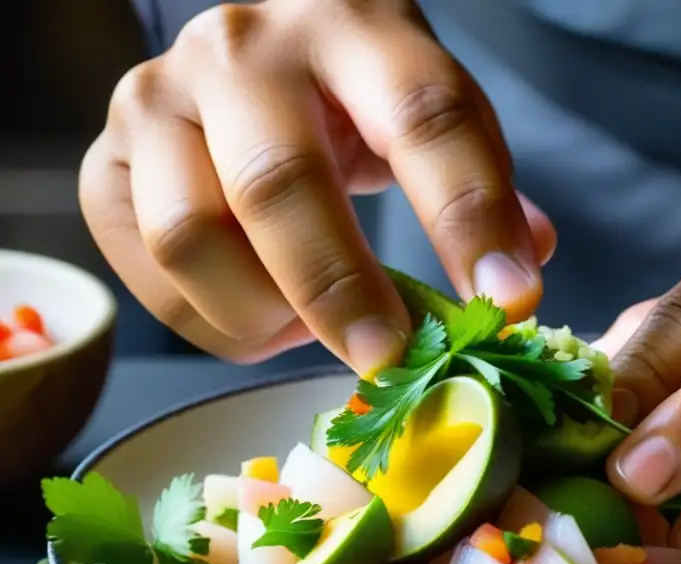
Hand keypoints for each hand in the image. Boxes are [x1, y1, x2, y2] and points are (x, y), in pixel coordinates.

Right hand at [79, 0, 553, 375]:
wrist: (251, 61)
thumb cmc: (354, 97)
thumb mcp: (428, 110)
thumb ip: (480, 181)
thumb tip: (522, 270)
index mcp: (352, 25)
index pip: (422, 115)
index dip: (468, 215)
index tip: (507, 303)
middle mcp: (240, 52)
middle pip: (280, 183)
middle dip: (342, 291)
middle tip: (390, 359)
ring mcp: (157, 102)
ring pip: (191, 236)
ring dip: (263, 313)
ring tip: (309, 329)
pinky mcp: (105, 164)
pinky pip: (148, 274)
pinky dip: (212, 323)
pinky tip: (262, 316)